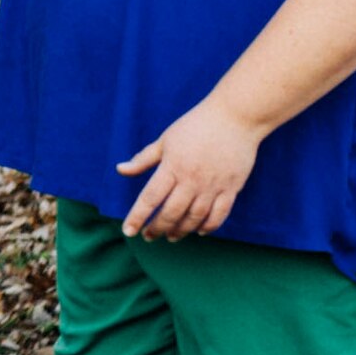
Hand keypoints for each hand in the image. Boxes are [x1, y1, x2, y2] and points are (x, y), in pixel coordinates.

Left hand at [114, 99, 268, 237]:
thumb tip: (120, 170)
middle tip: (149, 237)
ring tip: (171, 236)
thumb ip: (143, 159)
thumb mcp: (165, 140)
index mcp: (172, 167)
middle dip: (157, 228)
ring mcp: (213, 185)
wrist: (235, 117)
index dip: (137, 217)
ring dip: (181, 230)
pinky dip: (208, 226)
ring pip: (194, 218)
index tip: (128, 231)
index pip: (150, 198)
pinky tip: (198, 231)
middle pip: (171, 213)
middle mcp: (192, 180)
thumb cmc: (195, 126)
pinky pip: (219, 214)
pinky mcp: (232, 188)